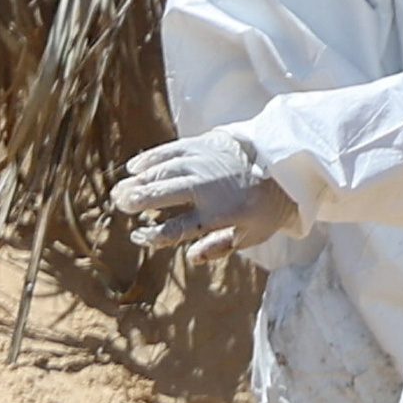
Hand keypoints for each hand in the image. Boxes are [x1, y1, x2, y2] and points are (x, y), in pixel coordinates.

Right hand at [112, 129, 298, 261]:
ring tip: (120, 190)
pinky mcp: (200, 145)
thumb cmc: (263, 208)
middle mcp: (206, 187)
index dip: (154, 235)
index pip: (177, 229)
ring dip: (137, 181)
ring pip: (161, 171)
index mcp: (219, 214)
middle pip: (162, 194)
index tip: (140, 236)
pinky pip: (168, 151)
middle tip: (120, 205)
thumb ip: (220, 246)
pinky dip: (149, 159)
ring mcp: (201, 163)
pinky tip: (134, 168)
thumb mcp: (250, 235)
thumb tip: (191, 257)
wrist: (281, 167)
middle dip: (138, 200)